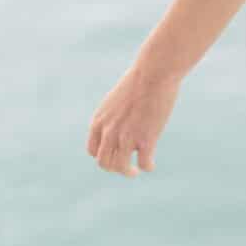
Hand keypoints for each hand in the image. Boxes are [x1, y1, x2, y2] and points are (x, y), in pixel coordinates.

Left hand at [87, 62, 179, 177]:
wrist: (153, 73)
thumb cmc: (138, 81)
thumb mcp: (117, 99)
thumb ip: (113, 116)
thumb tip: (120, 126)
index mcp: (99, 121)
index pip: (92, 151)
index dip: (103, 156)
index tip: (115, 155)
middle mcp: (109, 132)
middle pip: (104, 163)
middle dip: (115, 168)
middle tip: (127, 166)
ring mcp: (126, 137)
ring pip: (121, 168)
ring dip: (129, 172)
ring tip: (136, 170)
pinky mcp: (146, 139)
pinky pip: (144, 164)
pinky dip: (147, 166)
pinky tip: (151, 163)